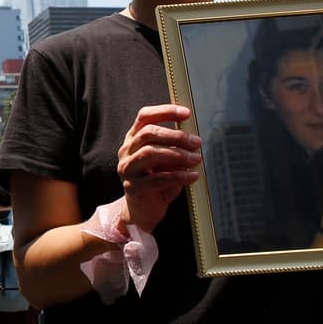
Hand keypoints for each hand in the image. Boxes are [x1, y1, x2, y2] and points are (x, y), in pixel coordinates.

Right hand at [117, 104, 201, 232]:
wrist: (143, 212)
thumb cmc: (157, 183)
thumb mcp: (168, 162)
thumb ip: (176, 149)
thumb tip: (194, 139)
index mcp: (133, 140)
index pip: (144, 117)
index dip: (164, 111)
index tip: (186, 113)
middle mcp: (126, 152)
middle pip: (147, 133)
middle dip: (175, 135)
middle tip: (196, 142)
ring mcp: (127, 169)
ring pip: (150, 153)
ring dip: (177, 154)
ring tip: (196, 159)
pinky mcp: (133, 187)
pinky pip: (158, 178)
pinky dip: (179, 175)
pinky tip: (192, 176)